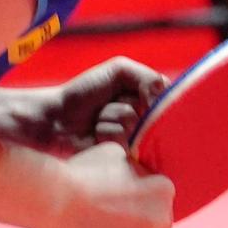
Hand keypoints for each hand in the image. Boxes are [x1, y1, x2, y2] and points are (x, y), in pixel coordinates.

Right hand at [40, 141, 174, 227]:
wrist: (55, 202)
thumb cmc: (84, 173)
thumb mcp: (114, 155)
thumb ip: (130, 168)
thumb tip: (129, 174)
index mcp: (161, 193)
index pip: (163, 193)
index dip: (145, 189)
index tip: (129, 188)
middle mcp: (155, 223)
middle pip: (152, 220)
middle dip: (137, 215)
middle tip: (110, 205)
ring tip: (92, 219)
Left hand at [45, 56, 168, 151]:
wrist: (57, 117)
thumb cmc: (86, 91)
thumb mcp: (119, 71)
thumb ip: (147, 77)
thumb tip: (161, 98)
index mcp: (149, 99)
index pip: (170, 98)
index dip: (157, 97)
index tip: (142, 96)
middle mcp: (146, 121)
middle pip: (155, 115)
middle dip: (127, 104)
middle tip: (108, 103)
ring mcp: (134, 140)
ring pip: (135, 126)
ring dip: (111, 117)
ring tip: (98, 118)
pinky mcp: (122, 156)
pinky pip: (123, 141)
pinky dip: (105, 132)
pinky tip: (94, 133)